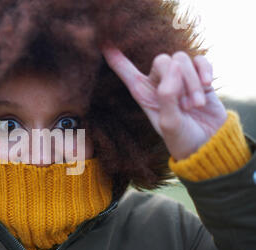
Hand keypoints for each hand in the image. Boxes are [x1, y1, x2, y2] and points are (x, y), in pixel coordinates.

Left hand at [102, 44, 227, 160]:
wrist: (208, 144)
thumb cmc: (182, 139)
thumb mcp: (170, 123)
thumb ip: (168, 96)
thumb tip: (174, 66)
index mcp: (144, 94)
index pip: (127, 72)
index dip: (116, 58)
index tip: (102, 42)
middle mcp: (159, 84)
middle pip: (162, 60)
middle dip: (177, 80)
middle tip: (187, 107)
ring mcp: (179, 79)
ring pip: (182, 60)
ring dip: (192, 83)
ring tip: (195, 106)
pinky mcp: (199, 77)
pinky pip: (200, 60)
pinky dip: (205, 70)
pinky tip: (207, 86)